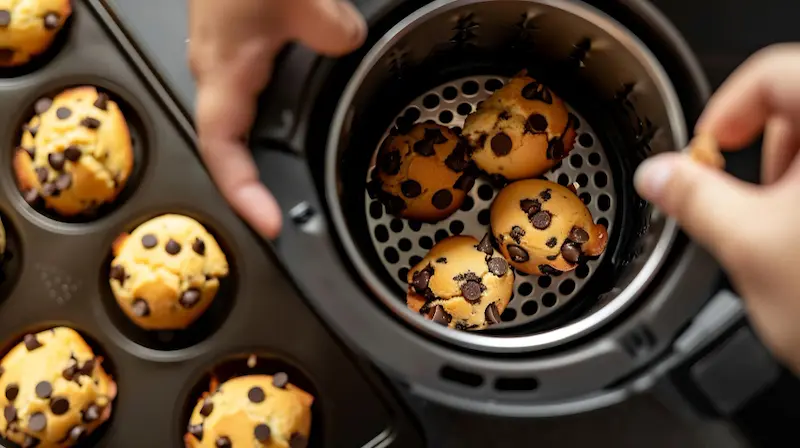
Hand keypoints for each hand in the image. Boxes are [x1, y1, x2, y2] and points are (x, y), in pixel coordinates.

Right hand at [189, 0, 366, 237]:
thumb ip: (328, 28)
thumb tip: (349, 44)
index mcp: (224, 72)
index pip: (223, 150)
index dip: (243, 193)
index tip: (268, 224)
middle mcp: (218, 77)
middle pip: (228, 151)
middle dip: (253, 190)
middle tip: (282, 223)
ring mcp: (226, 68)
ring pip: (238, 129)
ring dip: (260, 163)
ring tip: (285, 196)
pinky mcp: (238, 55)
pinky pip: (251, 104)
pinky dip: (270, 127)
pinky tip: (293, 131)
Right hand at [634, 44, 799, 372]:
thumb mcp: (746, 247)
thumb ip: (691, 199)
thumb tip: (656, 177)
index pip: (775, 74)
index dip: (728, 108)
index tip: (708, 150)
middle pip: (798, 105)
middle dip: (761, 151)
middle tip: (743, 195)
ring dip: (787, 177)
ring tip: (776, 226)